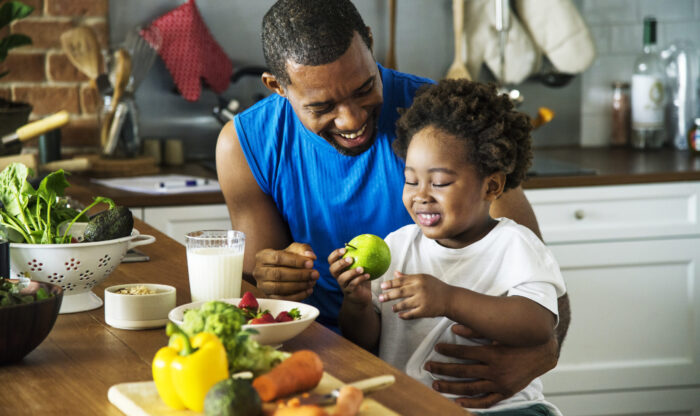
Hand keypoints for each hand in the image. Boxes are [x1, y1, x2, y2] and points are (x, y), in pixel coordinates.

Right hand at [252, 242, 318, 300]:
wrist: (279, 270)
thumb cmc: (287, 258)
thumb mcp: (294, 249)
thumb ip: (303, 249)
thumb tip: (311, 256)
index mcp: (262, 256)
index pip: (278, 258)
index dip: (295, 261)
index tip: (311, 263)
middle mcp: (259, 271)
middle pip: (278, 274)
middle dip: (299, 275)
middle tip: (315, 274)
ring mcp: (262, 285)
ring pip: (279, 288)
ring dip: (299, 286)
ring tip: (312, 282)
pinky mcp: (268, 297)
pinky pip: (282, 299)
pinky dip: (297, 296)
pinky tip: (309, 290)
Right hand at [328, 247, 371, 304]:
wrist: (361, 297)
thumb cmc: (360, 279)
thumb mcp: (360, 267)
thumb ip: (361, 257)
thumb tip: (369, 242)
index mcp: (339, 269)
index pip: (331, 260)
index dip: (335, 254)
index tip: (345, 249)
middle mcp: (338, 277)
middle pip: (332, 269)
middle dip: (340, 263)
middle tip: (351, 259)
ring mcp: (343, 285)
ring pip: (342, 278)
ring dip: (351, 272)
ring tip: (361, 268)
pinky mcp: (350, 292)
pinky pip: (353, 285)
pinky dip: (360, 279)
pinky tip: (368, 275)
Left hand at [378, 271, 451, 318]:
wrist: (451, 299)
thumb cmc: (436, 287)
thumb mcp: (424, 278)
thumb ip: (409, 277)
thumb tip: (395, 273)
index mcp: (419, 279)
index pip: (401, 281)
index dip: (390, 283)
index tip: (382, 286)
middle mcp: (420, 288)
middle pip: (400, 292)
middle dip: (388, 295)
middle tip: (380, 298)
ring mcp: (422, 300)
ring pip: (404, 304)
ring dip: (396, 307)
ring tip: (392, 308)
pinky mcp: (425, 311)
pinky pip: (411, 314)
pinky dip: (404, 315)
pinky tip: (400, 315)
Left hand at [425, 324, 558, 408]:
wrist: (542, 353)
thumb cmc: (519, 340)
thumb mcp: (499, 332)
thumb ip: (476, 330)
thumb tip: (455, 326)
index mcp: (493, 353)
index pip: (464, 352)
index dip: (449, 350)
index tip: (436, 348)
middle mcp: (495, 370)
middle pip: (463, 371)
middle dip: (443, 369)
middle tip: (428, 367)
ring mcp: (500, 383)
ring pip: (470, 388)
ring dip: (451, 387)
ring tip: (435, 384)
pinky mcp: (506, 392)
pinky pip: (486, 401)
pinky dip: (472, 403)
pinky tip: (458, 401)